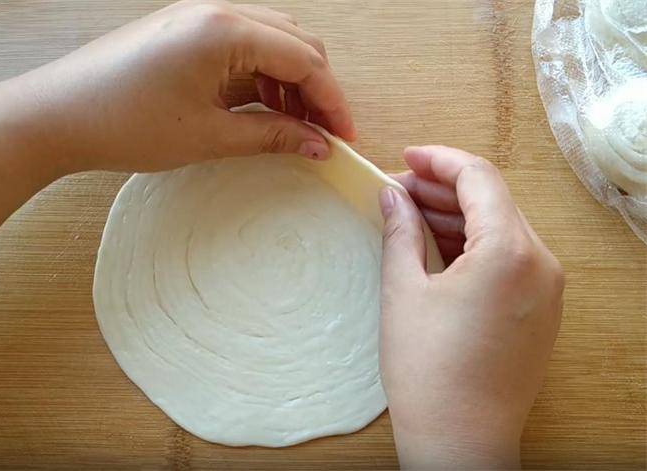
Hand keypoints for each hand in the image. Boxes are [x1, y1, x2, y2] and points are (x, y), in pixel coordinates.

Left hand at [0, 1, 353, 243]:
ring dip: (290, 82)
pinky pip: (242, 47)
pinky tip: (261, 109)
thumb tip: (318, 145)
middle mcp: (217, 13)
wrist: (57, 116)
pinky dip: (261, 77)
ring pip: (270, 42)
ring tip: (293, 126)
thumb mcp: (209, 136)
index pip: (304, 59)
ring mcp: (199, 19)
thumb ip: (273, 136)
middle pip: (294, 42)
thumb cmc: (125, 124)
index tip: (343, 136)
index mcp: (226, 31)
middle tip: (323, 132)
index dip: (332, 100)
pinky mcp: (186, 33)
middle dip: (316, 88)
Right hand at [378, 146, 562, 468]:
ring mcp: (547, 287)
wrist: (460, 440)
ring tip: (410, 217)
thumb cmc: (428, 371)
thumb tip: (391, 195)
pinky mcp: (541, 308)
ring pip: (501, 227)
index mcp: (510, 251)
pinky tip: (436, 246)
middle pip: (492, 200)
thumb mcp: (403, 290)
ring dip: (457, 216)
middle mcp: (541, 262)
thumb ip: (400, 231)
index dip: (438, 160)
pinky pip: (509, 257)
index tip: (405, 158)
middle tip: (397, 192)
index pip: (478, 177)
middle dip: (442, 189)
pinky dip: (474, 244)